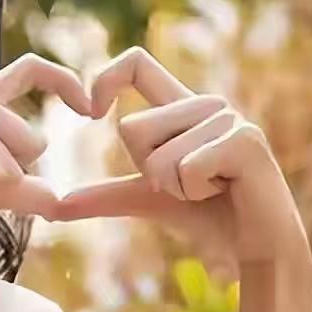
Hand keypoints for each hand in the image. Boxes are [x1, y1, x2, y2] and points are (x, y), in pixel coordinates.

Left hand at [53, 47, 311, 270]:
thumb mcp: (147, 199)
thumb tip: (54, 207)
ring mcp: (229, 119)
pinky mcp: (245, 141)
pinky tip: (226, 192)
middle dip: (149, 172)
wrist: (258, 248)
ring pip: (156, 155)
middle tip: (189, 184)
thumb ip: (105, 195)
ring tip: (211, 188)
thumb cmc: (208, 216)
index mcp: (181, 107)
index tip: (89, 110)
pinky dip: (194, 193)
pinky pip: (185, 168)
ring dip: (175, 187)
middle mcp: (206, 104)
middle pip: (131, 128)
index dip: (104, 78)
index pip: (136, 64)